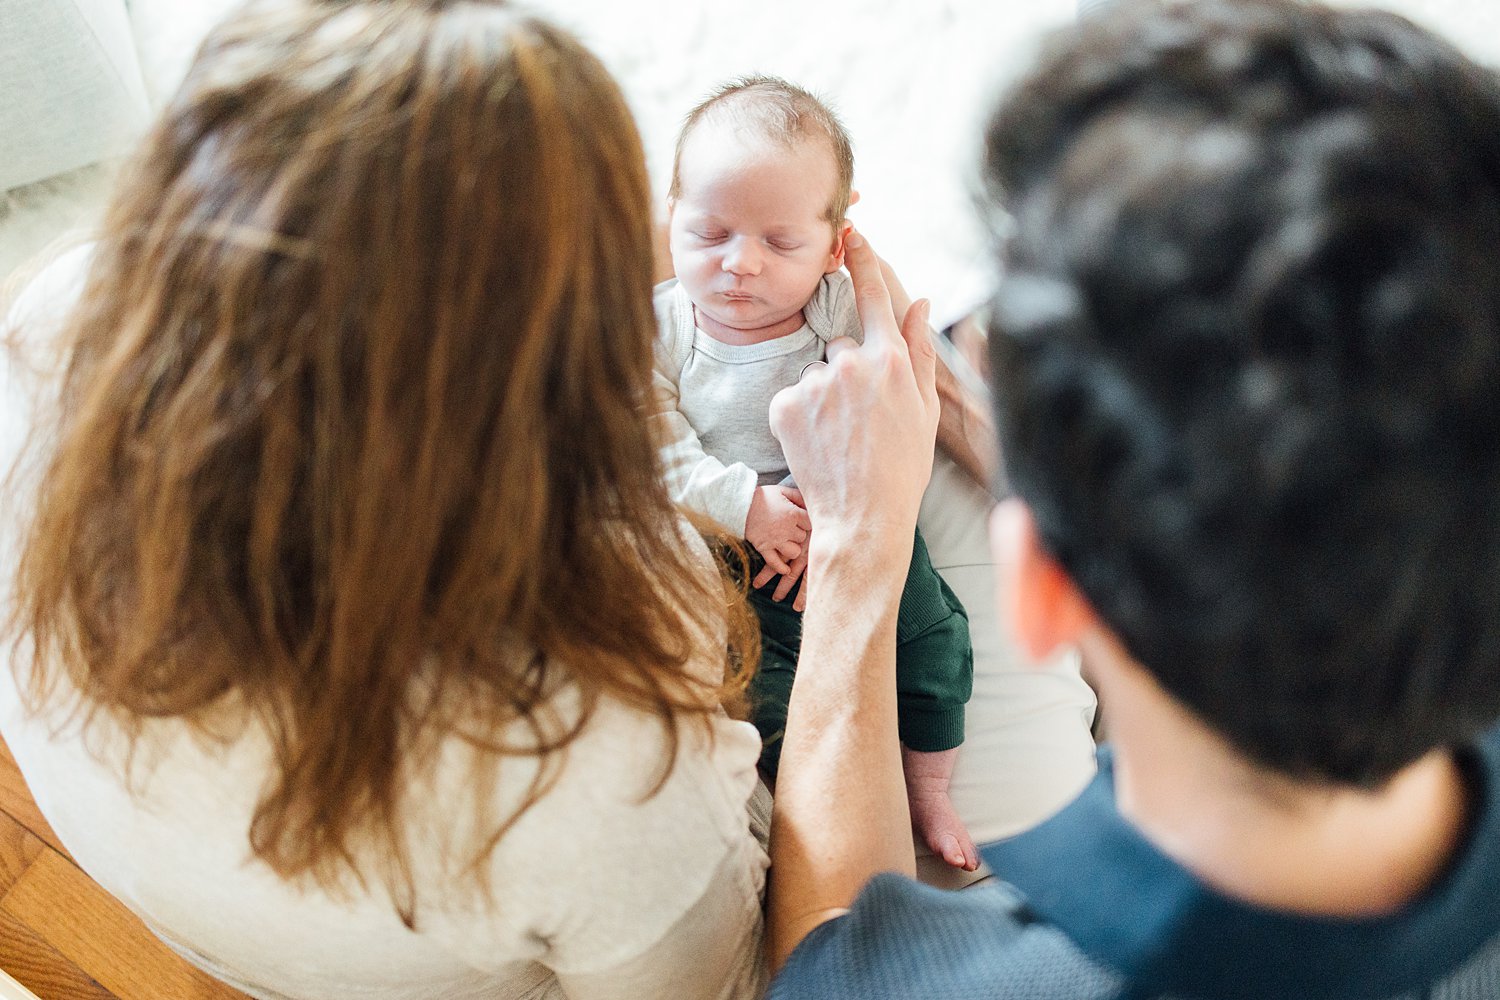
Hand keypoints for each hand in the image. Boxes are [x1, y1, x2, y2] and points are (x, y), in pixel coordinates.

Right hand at [744, 484, 810, 576]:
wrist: (738, 504)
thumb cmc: (761, 497)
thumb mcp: (782, 491)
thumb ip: (798, 496)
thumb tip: (811, 503)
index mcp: (793, 514)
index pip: (810, 524)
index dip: (806, 522)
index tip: (801, 520)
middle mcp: (786, 529)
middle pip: (803, 538)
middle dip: (798, 534)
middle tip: (791, 529)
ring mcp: (775, 540)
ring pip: (794, 552)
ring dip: (793, 548)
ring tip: (788, 543)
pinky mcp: (764, 548)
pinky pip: (775, 563)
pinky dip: (781, 568)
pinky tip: (786, 569)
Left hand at [769, 229, 939, 556]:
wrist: (863, 518)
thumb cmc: (902, 469)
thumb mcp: (924, 409)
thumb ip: (920, 351)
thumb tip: (921, 302)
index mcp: (890, 360)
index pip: (872, 294)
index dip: (861, 259)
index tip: (850, 231)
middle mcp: (850, 363)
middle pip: (841, 343)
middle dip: (848, 369)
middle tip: (861, 417)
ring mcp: (815, 384)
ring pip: (816, 372)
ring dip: (824, 394)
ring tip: (840, 436)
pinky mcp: (785, 405)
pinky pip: (793, 395)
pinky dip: (801, 415)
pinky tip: (819, 443)